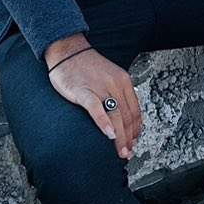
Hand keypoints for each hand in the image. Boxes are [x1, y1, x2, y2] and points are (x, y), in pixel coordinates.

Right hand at [44, 37, 141, 159]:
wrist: (67, 50)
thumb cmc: (86, 67)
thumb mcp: (109, 78)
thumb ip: (117, 95)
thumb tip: (122, 119)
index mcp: (124, 81)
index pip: (135, 112)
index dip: (136, 131)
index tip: (133, 143)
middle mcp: (115, 84)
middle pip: (127, 117)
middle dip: (129, 139)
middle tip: (128, 154)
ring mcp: (100, 87)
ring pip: (115, 116)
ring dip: (120, 137)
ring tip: (121, 151)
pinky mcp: (83, 90)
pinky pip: (96, 108)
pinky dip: (103, 122)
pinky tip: (108, 134)